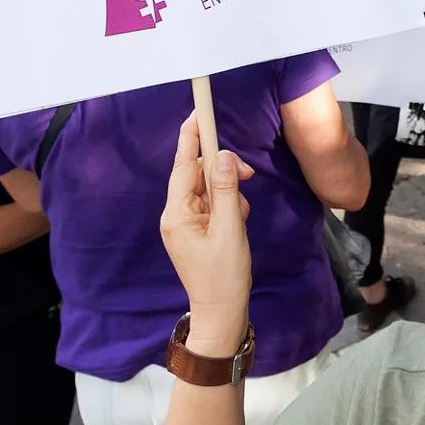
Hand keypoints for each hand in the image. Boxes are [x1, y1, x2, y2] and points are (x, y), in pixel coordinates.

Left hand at [159, 114, 255, 354]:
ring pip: (209, 188)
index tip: (199, 112)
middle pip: (198, 173)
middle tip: (249, 176)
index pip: (184, 165)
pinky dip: (229, 206)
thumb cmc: (225, 275)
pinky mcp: (196, 229)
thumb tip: (221, 155)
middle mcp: (175, 214)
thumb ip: (226, 190)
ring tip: (241, 217)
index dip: (192, 137)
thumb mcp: (230, 229)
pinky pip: (212, 203)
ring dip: (229, 193)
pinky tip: (238, 223)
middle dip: (223, 171)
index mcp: (176, 213)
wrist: (222, 312)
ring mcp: (185, 223)